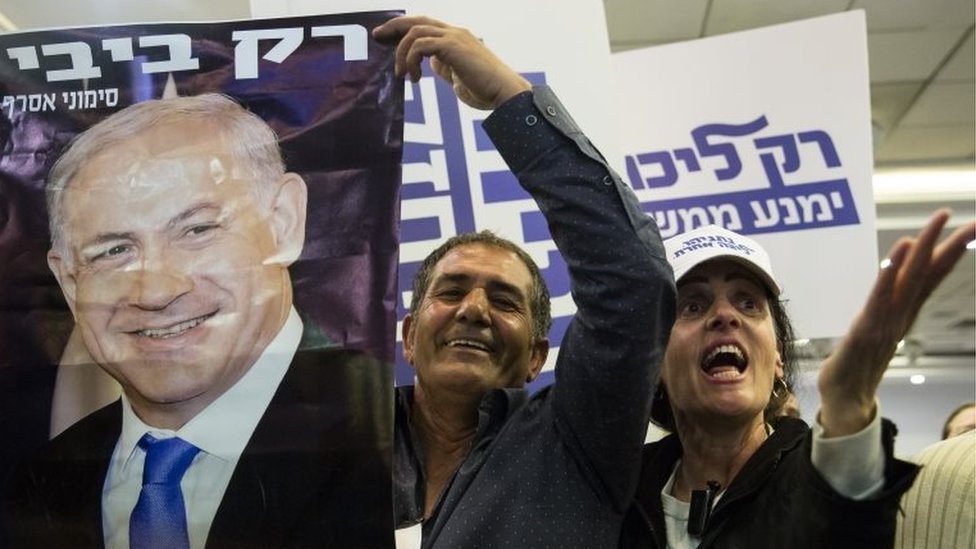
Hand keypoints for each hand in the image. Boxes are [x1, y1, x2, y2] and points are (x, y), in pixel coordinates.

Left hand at [373, 15, 530, 109]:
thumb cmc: (485, 89)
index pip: (424, 25)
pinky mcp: (452, 46)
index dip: (402, 29)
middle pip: (416, 20)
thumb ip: (444, 66)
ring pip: (415, 32)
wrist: (504, 92)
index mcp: (455, 38)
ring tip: (402, 75)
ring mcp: (454, 37)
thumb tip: (430, 64)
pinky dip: (411, 60)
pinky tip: (414, 77)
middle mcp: (454, 32)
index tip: (386, 39)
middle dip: (393, 27)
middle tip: (377, 37)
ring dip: (402, 53)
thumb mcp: (458, 76)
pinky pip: (420, 45)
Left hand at [818, 209, 975, 435]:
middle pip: (927, 276)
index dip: (949, 253)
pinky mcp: (865, 331)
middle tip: (969, 221)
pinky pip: (879, 298)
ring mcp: (885, 323)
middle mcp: (900, 316)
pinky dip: (889, 274)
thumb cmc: (857, 364)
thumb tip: (892, 282)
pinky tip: (898, 253)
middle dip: (946, 246)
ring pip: (907, 282)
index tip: (968, 229)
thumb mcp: (874, 330)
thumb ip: (886, 308)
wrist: (845, 401)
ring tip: (935, 225)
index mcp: (903, 313)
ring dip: (921, 252)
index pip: (931, 278)